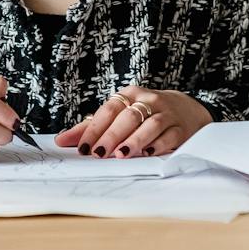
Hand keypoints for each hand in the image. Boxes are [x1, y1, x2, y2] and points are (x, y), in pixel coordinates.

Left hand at [54, 85, 210, 157]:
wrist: (187, 109)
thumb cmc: (144, 113)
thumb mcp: (120, 114)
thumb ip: (91, 127)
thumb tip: (62, 140)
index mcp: (130, 94)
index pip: (109, 109)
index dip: (95, 128)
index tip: (83, 147)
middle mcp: (149, 101)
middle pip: (128, 117)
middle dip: (112, 136)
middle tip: (99, 154)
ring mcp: (166, 114)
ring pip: (150, 124)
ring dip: (135, 140)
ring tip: (121, 154)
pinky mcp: (180, 129)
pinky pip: (169, 136)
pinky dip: (158, 145)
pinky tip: (148, 154)